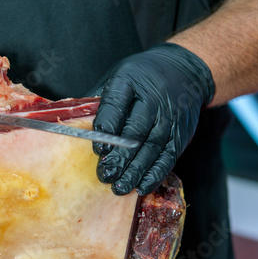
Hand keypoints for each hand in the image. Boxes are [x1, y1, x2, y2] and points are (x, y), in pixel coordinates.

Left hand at [92, 43, 214, 194]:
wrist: (184, 71)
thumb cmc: (140, 78)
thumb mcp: (117, 78)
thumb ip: (97, 101)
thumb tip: (72, 124)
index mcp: (129, 80)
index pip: (116, 105)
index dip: (107, 127)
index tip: (98, 149)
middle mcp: (152, 98)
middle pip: (135, 130)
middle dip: (120, 156)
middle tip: (105, 175)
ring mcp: (170, 116)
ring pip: (152, 147)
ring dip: (135, 170)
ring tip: (119, 187)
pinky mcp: (182, 132)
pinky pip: (169, 156)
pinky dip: (155, 173)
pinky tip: (142, 185)